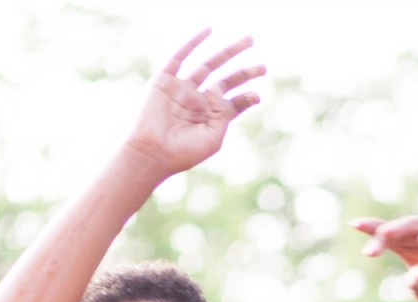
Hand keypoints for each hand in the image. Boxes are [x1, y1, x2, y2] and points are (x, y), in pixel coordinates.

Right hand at [127, 30, 264, 180]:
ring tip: (249, 42)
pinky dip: (194, 42)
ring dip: (229, 53)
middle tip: (264, 67)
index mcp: (209, 118)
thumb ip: (224, 114)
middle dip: (244, 72)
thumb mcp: (212, 138)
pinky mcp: (166, 80)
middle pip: (225, 81)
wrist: (154, 153)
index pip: (232, 103)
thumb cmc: (183, 153)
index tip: (256, 95)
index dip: (245, 97)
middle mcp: (198, 101)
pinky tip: (209, 31)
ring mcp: (183, 88)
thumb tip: (220, 88)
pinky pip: (181, 56)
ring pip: (209, 65)